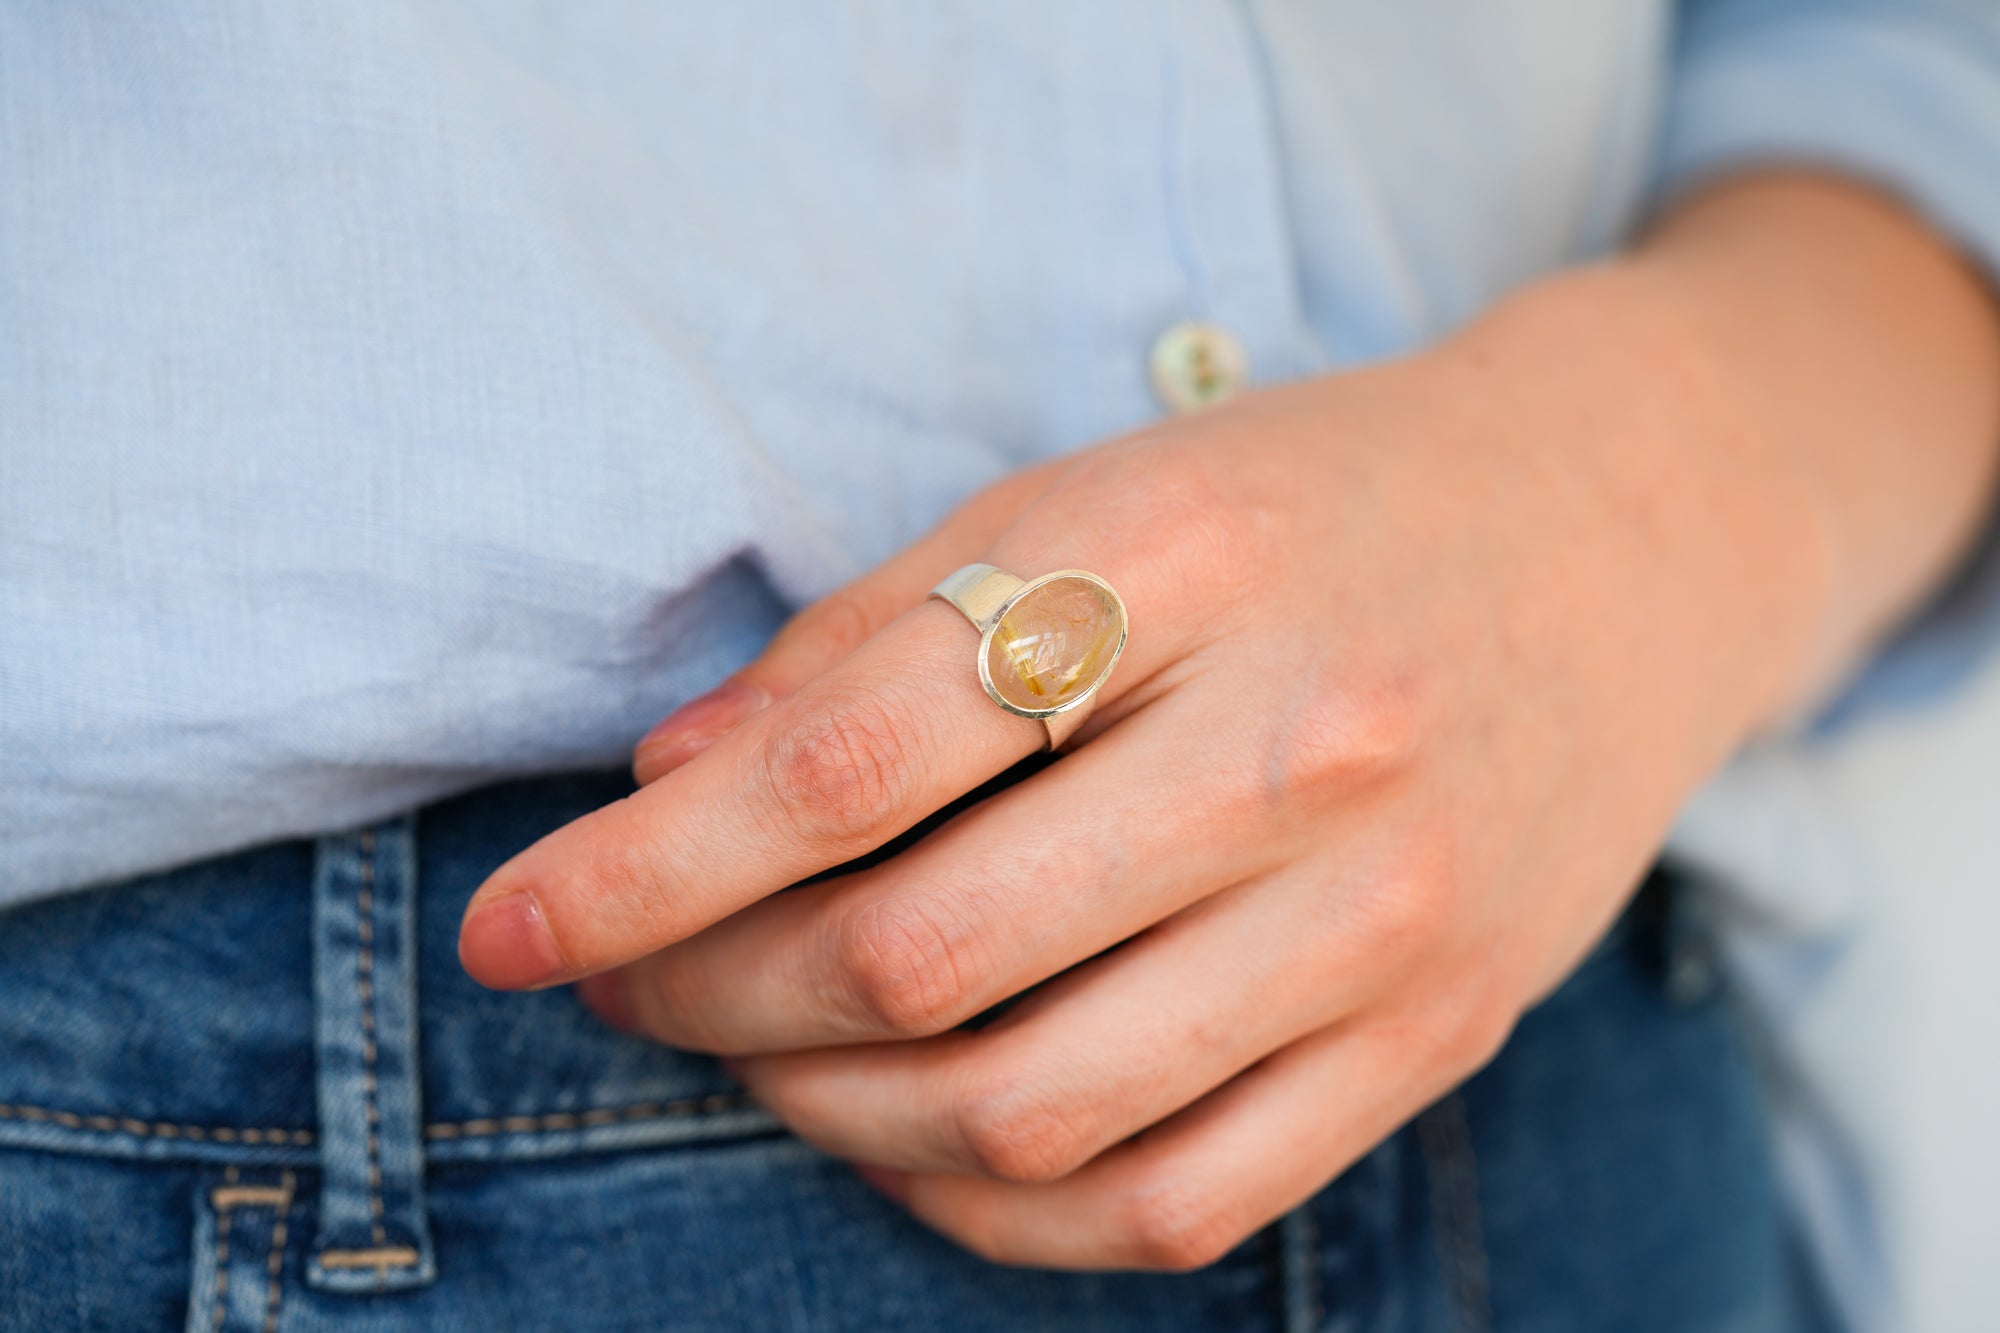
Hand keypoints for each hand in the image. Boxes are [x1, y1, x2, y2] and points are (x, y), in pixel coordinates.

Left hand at [458, 175, 1999, 1269]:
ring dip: (833, 1112)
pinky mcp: (1432, 1039)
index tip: (515, 929)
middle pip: (920, 957)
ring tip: (768, 1051)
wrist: (1615, 545)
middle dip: (712, 997)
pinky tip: (917, 1133)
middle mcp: (1300, 751)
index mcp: (1187, 563)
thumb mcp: (1090, 495)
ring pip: (1029, 1111)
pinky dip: (994, 1203)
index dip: (640, 871)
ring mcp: (1384, 919)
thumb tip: (665, 788)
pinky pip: (1170, 1203)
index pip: (848, 762)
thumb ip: (873, 636)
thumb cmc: (1313, 503)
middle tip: (635, 976)